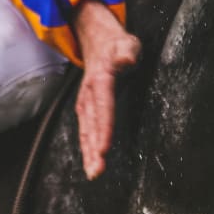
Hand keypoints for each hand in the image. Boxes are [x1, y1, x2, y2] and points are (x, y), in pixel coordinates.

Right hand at [72, 0, 137, 179]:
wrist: (96, 40)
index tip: (104, 148)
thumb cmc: (116, 44)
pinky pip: (86, 130)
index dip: (104, 128)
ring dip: (89, 153)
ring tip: (94, 173)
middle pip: (91, 125)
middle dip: (93, 148)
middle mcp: (89, 94)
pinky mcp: (87, 108)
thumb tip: (126, 59)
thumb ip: (127, 50)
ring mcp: (86, 102)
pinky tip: (91, 163)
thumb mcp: (126, 42)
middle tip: (97, 171)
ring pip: (86, 131)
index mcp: (101, 79)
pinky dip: (88, 147)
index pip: (103, 107)